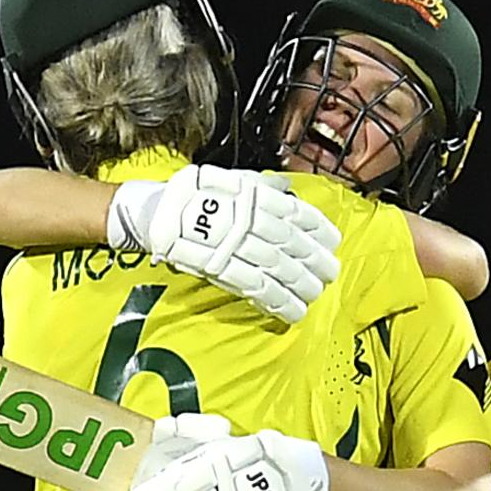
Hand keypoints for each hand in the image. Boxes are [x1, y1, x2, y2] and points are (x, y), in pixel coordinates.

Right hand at [106, 164, 339, 322]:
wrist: (157, 212)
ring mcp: (236, 246)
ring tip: (316, 293)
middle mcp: (250, 221)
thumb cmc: (195, 194)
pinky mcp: (222, 269)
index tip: (333, 240)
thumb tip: (287, 188)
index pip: (296, 213)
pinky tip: (294, 311)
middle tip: (331, 272)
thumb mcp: (232, 180)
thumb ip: (262, 185)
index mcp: (255, 197)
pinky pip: (257, 288)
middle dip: (315, 260)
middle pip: (292, 245)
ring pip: (279, 268)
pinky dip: (278, 301)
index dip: (319, 229)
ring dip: (302, 284)